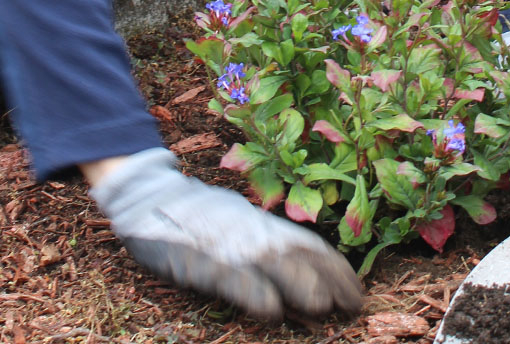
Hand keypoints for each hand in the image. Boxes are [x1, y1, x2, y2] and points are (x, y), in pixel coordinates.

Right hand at [89, 147, 362, 321]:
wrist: (151, 196)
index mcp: (263, 223)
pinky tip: (271, 312)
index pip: (310, 244)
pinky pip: (234, 279)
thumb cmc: (199, 215)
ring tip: (323, 308)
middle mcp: (253, 231)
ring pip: (273, 264)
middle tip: (352, 306)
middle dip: (329, 279)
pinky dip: (254, 294)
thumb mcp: (239, 221)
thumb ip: (267, 241)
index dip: (336, 268)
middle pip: (300, 253)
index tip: (358, 291)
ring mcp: (229, 245)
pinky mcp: (203, 260)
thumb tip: (301, 267)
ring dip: (301, 284)